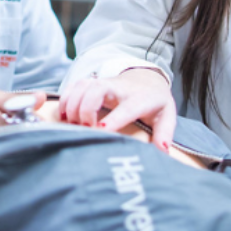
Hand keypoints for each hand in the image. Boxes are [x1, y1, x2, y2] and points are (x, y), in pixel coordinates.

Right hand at [58, 68, 176, 150]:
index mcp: (140, 98)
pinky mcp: (93, 82)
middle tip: (84, 127)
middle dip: (86, 107)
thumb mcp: (166, 116)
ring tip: (71, 124)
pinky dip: (66, 98)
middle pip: (98, 88)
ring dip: (73, 104)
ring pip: (84, 85)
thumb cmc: (155, 102)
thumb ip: (164, 133)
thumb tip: (161, 151)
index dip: (113, 119)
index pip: (126, 107)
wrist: (147, 79)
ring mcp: (105, 83)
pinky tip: (63, 114)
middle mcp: (120, 88)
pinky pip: (75, 85)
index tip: (100, 129)